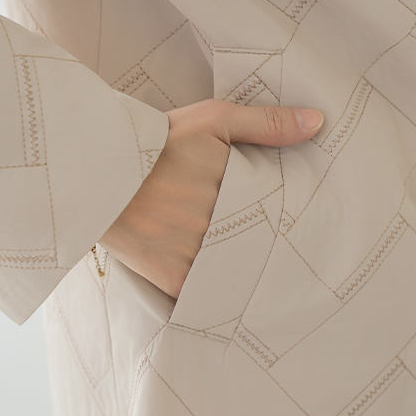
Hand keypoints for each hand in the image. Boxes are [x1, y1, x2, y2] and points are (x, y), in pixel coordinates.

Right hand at [98, 98, 323, 298]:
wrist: (97, 169)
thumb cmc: (157, 142)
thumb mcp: (212, 120)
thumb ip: (266, 123)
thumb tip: (319, 122)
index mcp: (236, 190)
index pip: (281, 213)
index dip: (294, 219)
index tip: (307, 223)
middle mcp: (220, 226)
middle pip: (262, 244)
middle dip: (274, 246)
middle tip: (298, 256)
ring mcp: (196, 255)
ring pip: (240, 272)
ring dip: (251, 272)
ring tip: (270, 277)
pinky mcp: (174, 279)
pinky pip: (209, 295)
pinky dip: (221, 293)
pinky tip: (233, 292)